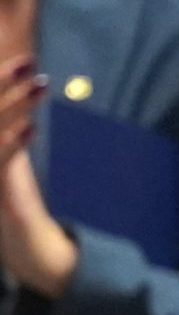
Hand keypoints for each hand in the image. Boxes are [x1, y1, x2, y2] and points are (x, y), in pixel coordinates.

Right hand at [0, 62, 73, 297]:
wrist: (20, 252)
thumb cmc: (14, 209)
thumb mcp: (8, 170)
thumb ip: (9, 143)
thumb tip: (23, 109)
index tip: (24, 63)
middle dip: (1, 86)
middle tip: (30, 62)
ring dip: (13, 107)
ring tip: (39, 83)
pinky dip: (11, 144)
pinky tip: (31, 128)